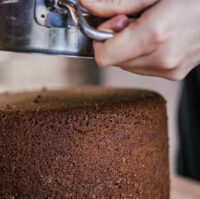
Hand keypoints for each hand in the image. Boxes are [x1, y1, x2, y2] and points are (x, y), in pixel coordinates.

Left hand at [80, 0, 199, 80]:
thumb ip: (117, 4)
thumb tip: (88, 6)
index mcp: (154, 35)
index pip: (105, 56)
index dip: (100, 40)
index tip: (109, 24)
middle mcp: (162, 59)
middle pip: (115, 61)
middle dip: (116, 42)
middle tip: (132, 22)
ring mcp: (169, 69)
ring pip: (128, 65)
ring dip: (129, 49)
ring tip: (149, 29)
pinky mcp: (173, 73)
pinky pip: (143, 68)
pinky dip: (142, 54)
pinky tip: (157, 39)